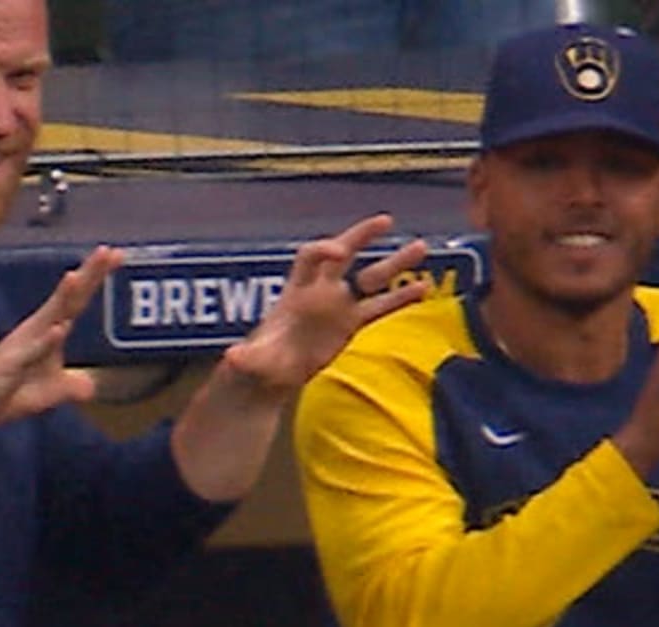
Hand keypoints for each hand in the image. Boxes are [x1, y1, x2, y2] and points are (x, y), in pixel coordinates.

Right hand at [0, 245, 117, 440]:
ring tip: (77, 276)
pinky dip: (45, 341)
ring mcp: (18, 348)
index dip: (94, 278)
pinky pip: (29, 353)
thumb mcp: (45, 395)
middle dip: (87, 275)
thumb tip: (90, 386)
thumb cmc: (3, 398)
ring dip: (63, 298)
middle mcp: (32, 333)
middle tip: (110, 251)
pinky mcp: (7, 368)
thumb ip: (68, 387)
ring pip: (46, 317)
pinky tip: (59, 329)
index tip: (117, 254)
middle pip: (66, 300)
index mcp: (43, 334)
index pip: (74, 302)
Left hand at [214, 213, 430, 394]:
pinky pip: (381, 306)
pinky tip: (424, 288)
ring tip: (420, 247)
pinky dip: (401, 297)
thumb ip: (246, 357)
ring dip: (395, 264)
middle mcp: (320, 291)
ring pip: (370, 278)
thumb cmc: (258, 363)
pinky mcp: (351, 323)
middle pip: (343, 255)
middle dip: (361, 237)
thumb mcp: (251, 361)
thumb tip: (235, 358)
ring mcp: (338, 305)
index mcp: (295, 292)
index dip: (324, 252)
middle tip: (384, 220)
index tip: (339, 253)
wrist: (270, 373)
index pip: (310, 258)